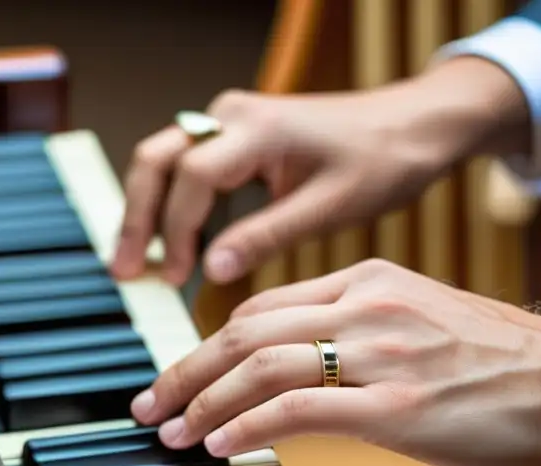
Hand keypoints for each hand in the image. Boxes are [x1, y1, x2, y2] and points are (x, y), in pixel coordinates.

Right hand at [111, 84, 453, 285]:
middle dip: (138, 218)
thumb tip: (210, 271)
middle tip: (126, 271)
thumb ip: (265, 237)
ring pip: (164, 161)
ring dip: (147, 210)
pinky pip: (187, 167)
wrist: (413, 126)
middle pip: (158, 160)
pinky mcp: (238, 136)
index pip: (192, 177)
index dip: (177, 230)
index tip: (175, 276)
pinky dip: (172, 204)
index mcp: (258, 128)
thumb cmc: (382, 161)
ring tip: (136, 263)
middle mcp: (232, 115)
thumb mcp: (328, 207)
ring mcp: (231, 121)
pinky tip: (172, 243)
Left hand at [130, 260, 540, 465]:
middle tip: (147, 403)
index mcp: (372, 282)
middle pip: (245, 329)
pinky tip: (218, 442)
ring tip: (169, 430)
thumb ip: (361, 334)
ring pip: (260, 364)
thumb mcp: (424, 324)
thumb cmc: (506, 366)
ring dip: (202, 399)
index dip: (211, 343)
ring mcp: (381, 353)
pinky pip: (298, 407)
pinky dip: (247, 424)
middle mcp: (368, 306)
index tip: (182, 374)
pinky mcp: (397, 403)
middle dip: (185, 368)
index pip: (264, 307)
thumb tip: (304, 371)